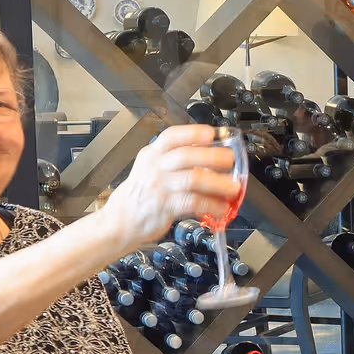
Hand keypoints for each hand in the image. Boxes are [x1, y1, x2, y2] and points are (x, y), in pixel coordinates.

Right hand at [98, 125, 238, 249]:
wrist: (120, 219)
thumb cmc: (142, 193)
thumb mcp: (151, 168)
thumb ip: (175, 159)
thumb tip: (211, 155)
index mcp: (152, 154)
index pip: (172, 137)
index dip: (193, 133)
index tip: (211, 133)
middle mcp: (155, 168)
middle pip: (186, 156)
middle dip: (213, 156)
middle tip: (230, 160)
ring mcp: (159, 187)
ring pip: (193, 179)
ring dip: (218, 183)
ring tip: (233, 187)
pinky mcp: (165, 207)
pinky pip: (193, 203)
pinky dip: (211, 205)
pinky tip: (221, 207)